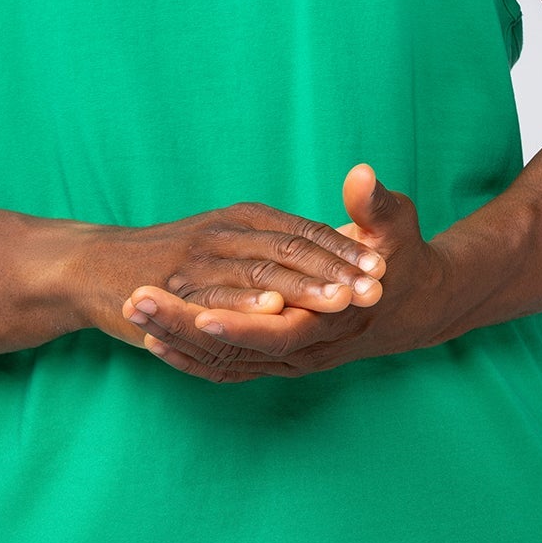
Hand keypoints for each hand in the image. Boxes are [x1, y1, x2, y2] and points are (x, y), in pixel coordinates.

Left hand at [123, 165, 450, 382]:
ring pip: (223, 362)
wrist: (411, 305)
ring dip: (176, 339)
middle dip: (185, 327)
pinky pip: (224, 367)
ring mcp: (287, 358)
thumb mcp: (397, 228)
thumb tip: (360, 175)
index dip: (239, 322)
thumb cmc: (403, 260)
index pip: (280, 331)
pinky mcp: (274, 357)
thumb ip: (375, 206)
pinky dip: (189, 358)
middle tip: (137, 300)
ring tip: (130, 310)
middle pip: (238, 351)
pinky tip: (152, 339)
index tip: (195, 311)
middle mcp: (308, 349)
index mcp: (336, 321)